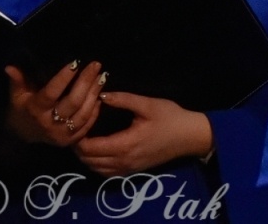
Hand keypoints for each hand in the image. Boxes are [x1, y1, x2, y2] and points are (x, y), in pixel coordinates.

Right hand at [5, 61, 102, 146]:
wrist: (24, 135)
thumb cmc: (23, 109)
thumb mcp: (17, 96)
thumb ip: (17, 81)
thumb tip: (10, 67)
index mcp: (35, 110)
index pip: (51, 93)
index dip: (63, 78)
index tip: (76, 62)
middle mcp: (48, 123)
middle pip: (73, 102)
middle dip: (86, 82)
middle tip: (96, 64)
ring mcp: (61, 134)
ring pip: (83, 114)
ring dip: (94, 93)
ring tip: (102, 76)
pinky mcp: (70, 141)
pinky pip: (87, 125)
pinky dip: (95, 110)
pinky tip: (101, 95)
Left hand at [74, 91, 212, 175]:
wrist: (190, 136)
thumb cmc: (170, 118)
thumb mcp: (149, 105)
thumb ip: (124, 100)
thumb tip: (101, 94)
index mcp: (125, 144)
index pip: (89, 147)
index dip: (78, 137)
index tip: (76, 122)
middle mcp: (123, 161)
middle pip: (88, 160)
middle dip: (78, 147)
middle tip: (77, 130)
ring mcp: (127, 169)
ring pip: (95, 169)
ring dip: (86, 157)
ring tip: (85, 140)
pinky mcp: (132, 171)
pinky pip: (106, 173)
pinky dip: (96, 165)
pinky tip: (98, 153)